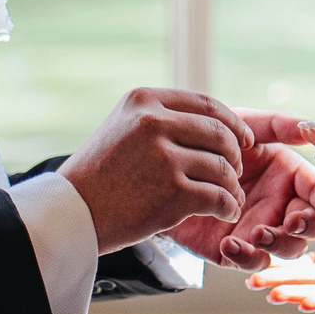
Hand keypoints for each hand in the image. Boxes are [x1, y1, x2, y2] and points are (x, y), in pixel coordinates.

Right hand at [61, 88, 250, 253]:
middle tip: (236, 173)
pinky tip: (225, 212)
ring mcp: (164, 156)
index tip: (244, 139)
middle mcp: (154, 122)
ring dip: (232, 186)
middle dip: (235, 155)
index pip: (205, 103)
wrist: (70, 213)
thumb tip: (210, 121)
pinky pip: (218, 196)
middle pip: (219, 133)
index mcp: (144, 100)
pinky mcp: (172, 192)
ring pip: (222, 167)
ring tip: (231, 197)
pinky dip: (228, 206)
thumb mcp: (122, 127)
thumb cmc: (98, 176)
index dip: (232, 122)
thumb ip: (159, 118)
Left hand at [165, 111, 314, 271]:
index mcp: (291, 176)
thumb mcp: (241, 127)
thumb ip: (276, 125)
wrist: (166, 167)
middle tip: (291, 222)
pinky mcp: (237, 251)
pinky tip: (230, 243)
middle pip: (312, 226)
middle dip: (307, 227)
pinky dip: (246, 257)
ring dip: (278, 244)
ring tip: (256, 232)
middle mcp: (282, 206)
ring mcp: (261, 230)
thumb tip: (312, 127)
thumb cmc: (209, 141)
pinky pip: (252, 263)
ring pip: (288, 250)